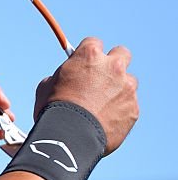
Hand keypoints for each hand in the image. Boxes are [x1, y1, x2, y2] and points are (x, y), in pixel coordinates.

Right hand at [34, 37, 138, 154]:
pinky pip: (130, 105)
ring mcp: (126, 87)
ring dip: (119, 89)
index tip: (84, 64)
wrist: (70, 137)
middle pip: (122, 53)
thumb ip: (60, 76)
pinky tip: (106, 120)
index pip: (94, 43)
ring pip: (129, 81)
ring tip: (103, 105)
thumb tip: (62, 79)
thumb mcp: (46, 86)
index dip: (87, 54)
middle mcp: (113, 66)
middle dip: (113, 63)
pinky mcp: (133, 109)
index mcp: (89, 55)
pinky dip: (121, 111)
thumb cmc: (54, 110)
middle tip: (102, 77)